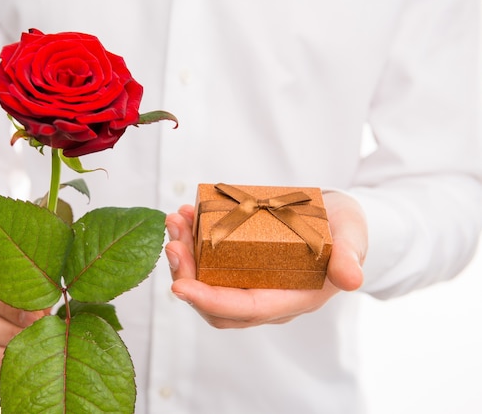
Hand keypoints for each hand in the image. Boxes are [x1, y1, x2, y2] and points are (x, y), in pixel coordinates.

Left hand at [164, 191, 366, 327]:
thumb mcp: (352, 236)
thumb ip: (350, 255)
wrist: (337, 220)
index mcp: (292, 298)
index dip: (210, 301)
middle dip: (187, 276)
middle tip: (174, 242)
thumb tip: (352, 279)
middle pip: (216, 303)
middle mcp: (266, 297)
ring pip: (207, 283)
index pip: (245, 309)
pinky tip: (186, 216)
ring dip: (184, 257)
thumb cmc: (344, 229)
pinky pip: (209, 263)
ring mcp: (251, 283)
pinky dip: (192, 243)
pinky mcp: (241, 265)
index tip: (178, 285)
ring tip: (176, 222)